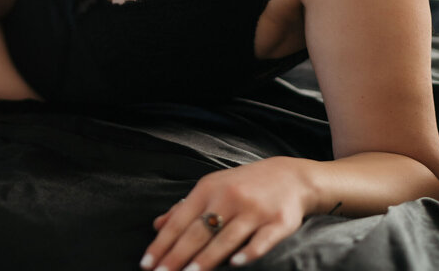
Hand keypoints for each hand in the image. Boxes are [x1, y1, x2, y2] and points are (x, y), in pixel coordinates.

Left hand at [141, 157, 316, 269]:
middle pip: (200, 231)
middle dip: (178, 255)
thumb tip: (158, 225)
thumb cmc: (245, 185)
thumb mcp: (212, 188)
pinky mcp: (278, 222)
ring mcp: (254, 210)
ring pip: (226, 238)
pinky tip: (235, 265)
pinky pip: (261, 240)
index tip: (147, 263)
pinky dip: (248, 253)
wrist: (291, 177)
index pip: (180, 221)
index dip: (163, 243)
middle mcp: (230, 197)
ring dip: (206, 259)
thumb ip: (185, 208)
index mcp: (209, 189)